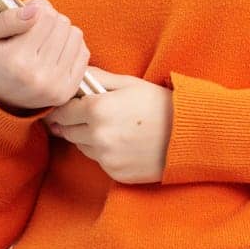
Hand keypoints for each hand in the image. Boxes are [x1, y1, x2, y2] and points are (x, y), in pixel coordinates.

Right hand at [0, 0, 89, 112]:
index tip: (27, 17)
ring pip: (75, 35)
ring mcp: (54, 86)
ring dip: (62, 33)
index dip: (37, 10)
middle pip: (62, 24)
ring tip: (44, 41)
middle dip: (50, 21)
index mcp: (16, 60)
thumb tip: (36, 10)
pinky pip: (83, 53)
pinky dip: (71, 48)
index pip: (46, 15)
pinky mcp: (67, 91)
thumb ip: (7, 18)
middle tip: (35, 30)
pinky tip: (55, 53)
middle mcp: (37, 75)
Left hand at [45, 67, 172, 183]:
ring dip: (88, 138)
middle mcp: (97, 136)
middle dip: (73, 122)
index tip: (65, 105)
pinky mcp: (115, 173)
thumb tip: (77, 75)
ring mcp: (106, 158)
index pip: (61, 111)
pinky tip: (122, 142)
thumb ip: (97, 78)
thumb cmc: (159, 104)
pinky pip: (99, 161)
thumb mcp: (129, 83)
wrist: (188, 135)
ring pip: (82, 147)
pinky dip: (104, 153)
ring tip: (112, 127)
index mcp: (97, 109)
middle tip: (88, 115)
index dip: (61, 107)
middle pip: (67, 131)